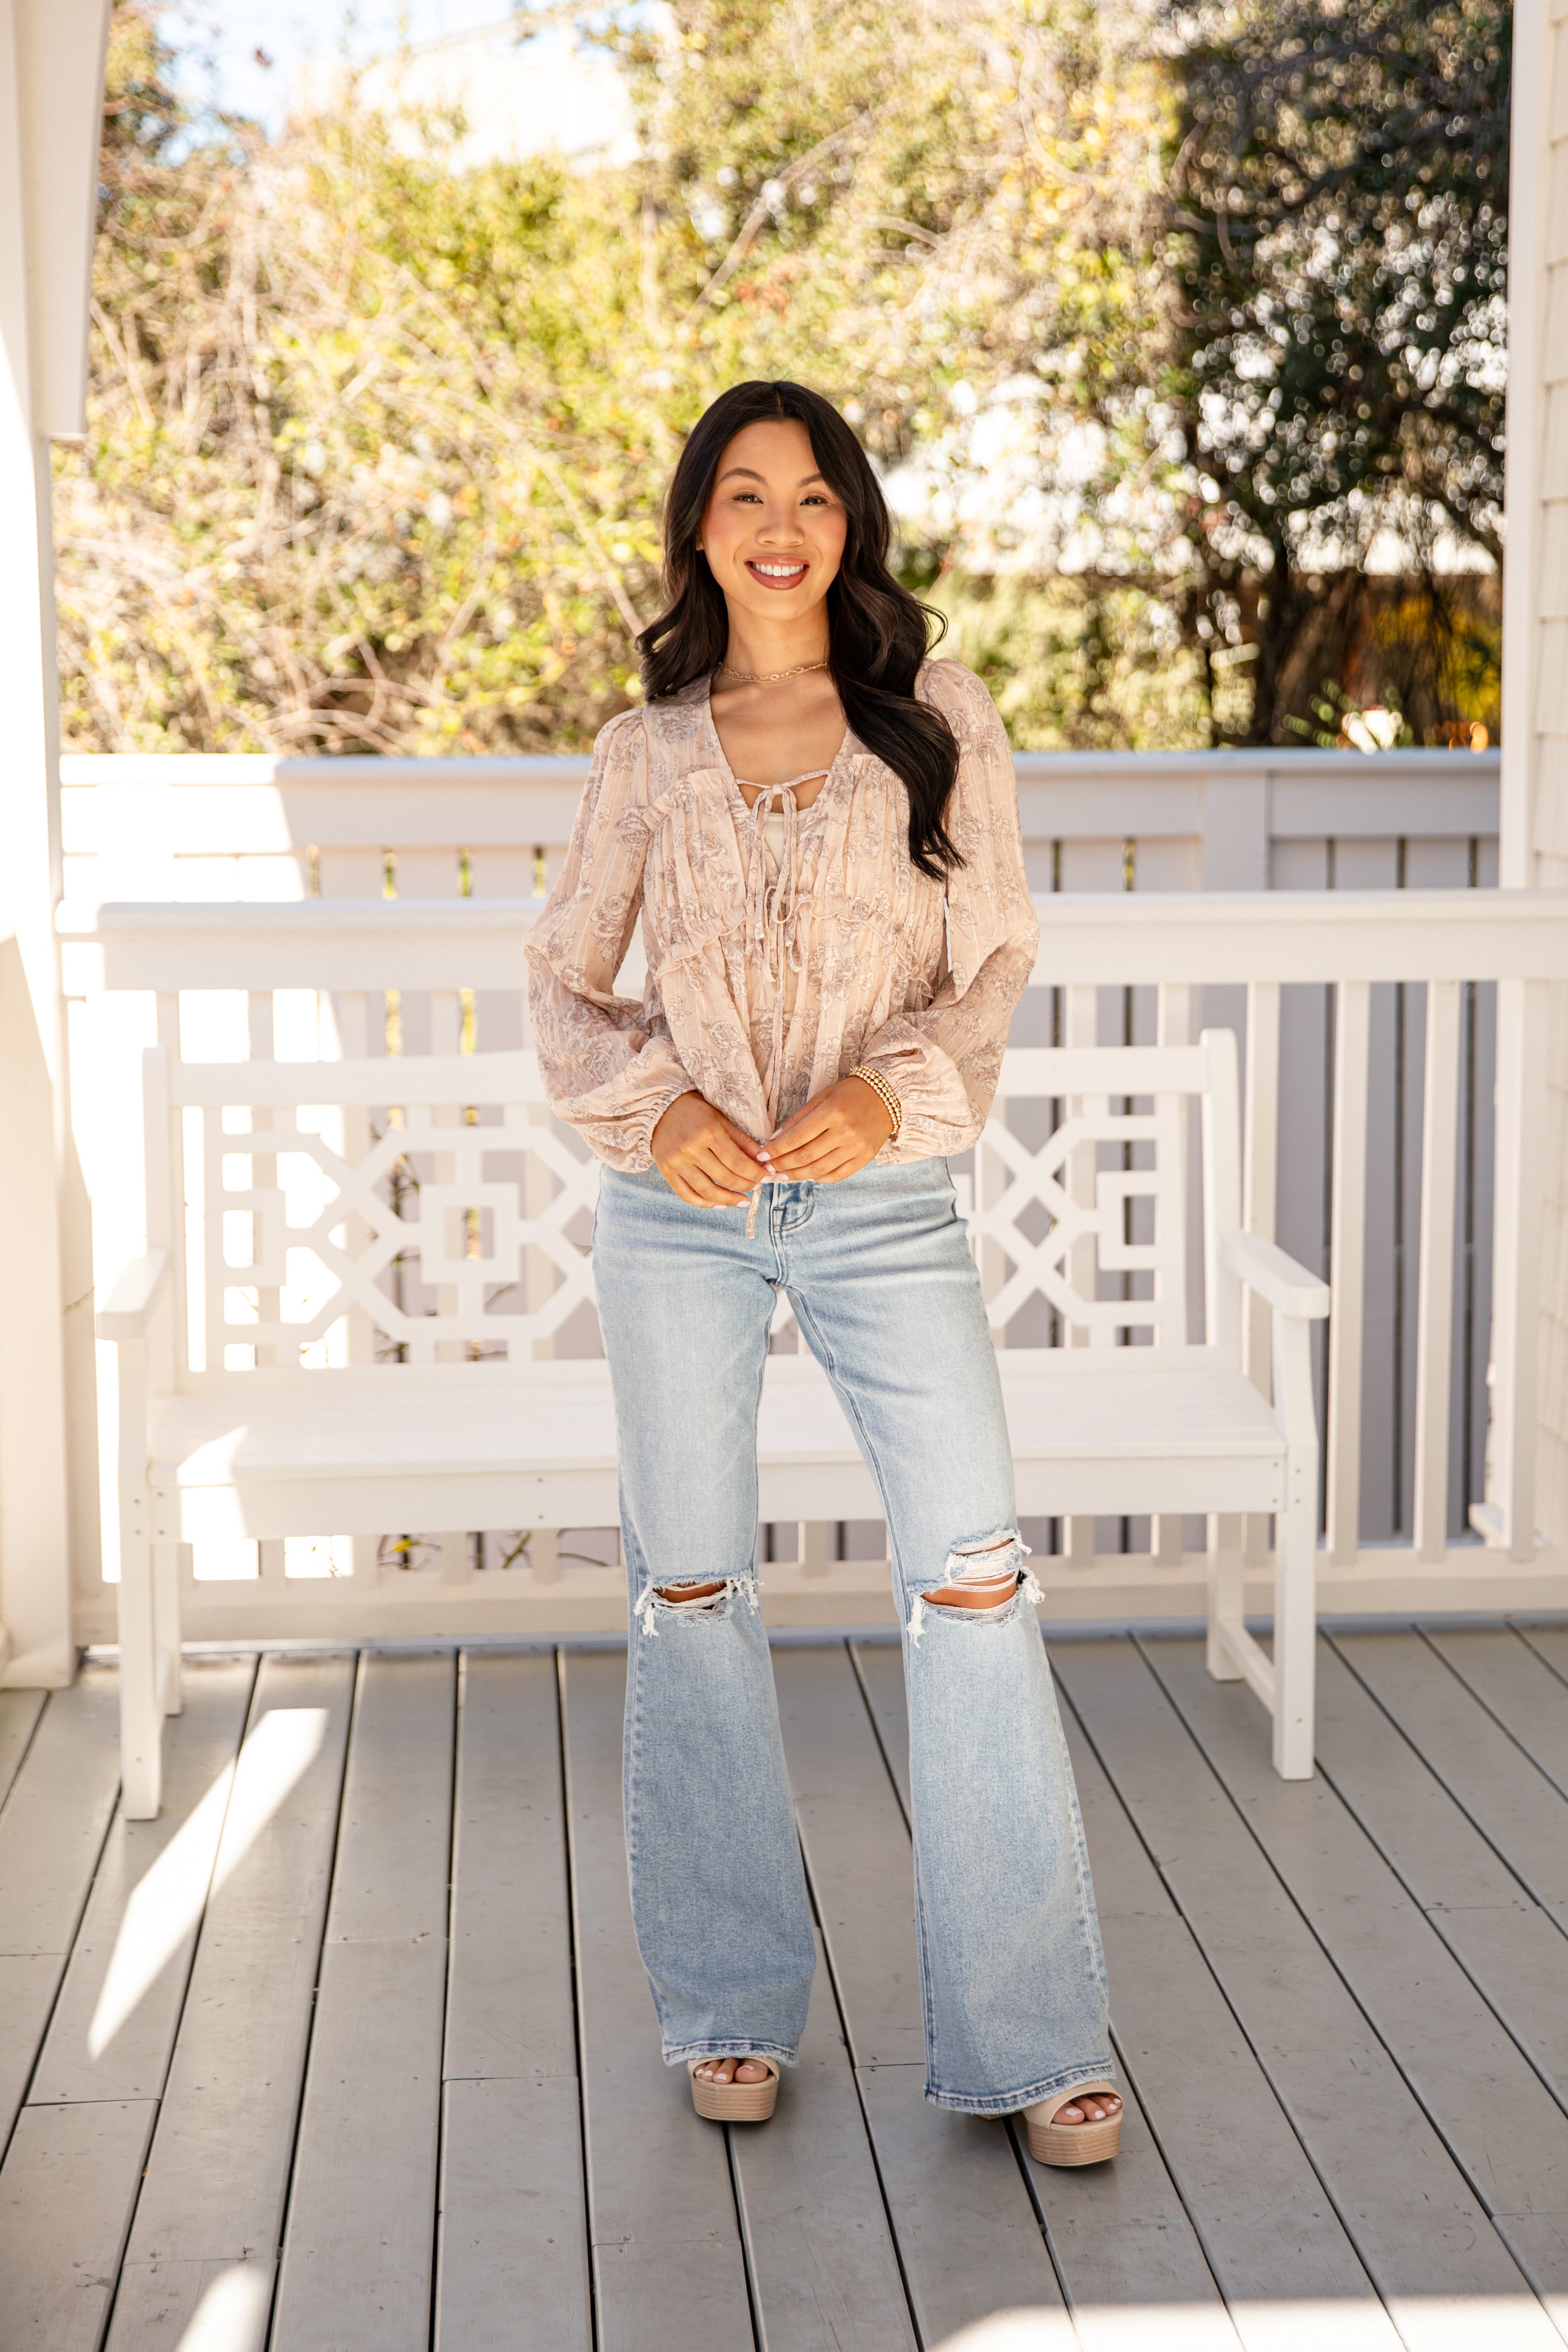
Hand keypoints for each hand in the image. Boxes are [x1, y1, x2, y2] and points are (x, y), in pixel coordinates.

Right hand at [651, 1091, 766, 1206]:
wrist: (660, 1110)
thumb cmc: (694, 1112)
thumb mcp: (720, 1119)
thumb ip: (741, 1140)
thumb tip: (762, 1159)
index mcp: (707, 1132)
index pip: (737, 1161)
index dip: (754, 1173)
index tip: (765, 1178)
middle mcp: (690, 1148)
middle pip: (724, 1177)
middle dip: (745, 1186)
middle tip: (757, 1188)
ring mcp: (676, 1162)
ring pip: (707, 1190)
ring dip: (728, 1200)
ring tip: (742, 1201)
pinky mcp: (666, 1172)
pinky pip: (687, 1195)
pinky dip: (705, 1203)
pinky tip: (720, 1204)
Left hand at [761, 1075, 894, 1183]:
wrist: (886, 1096)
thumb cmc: (849, 1094)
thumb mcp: (822, 1098)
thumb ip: (798, 1119)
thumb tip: (775, 1139)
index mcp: (832, 1113)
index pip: (797, 1137)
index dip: (777, 1149)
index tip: (763, 1155)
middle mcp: (845, 1132)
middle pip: (806, 1156)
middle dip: (782, 1165)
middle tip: (769, 1168)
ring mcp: (856, 1147)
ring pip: (819, 1169)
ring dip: (797, 1175)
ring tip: (782, 1176)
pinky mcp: (864, 1158)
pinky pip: (837, 1175)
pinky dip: (819, 1178)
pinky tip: (808, 1176)